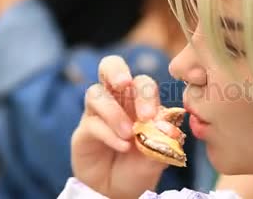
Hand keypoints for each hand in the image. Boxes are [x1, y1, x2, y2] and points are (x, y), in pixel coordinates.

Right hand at [71, 56, 167, 198]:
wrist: (119, 189)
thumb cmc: (140, 165)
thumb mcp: (159, 155)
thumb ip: (164, 139)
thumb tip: (168, 127)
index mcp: (139, 99)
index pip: (142, 82)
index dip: (147, 93)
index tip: (151, 116)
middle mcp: (117, 99)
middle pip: (110, 66)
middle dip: (116, 71)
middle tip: (125, 84)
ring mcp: (98, 113)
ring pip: (96, 93)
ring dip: (114, 112)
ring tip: (128, 133)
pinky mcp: (84, 130)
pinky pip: (92, 123)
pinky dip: (109, 133)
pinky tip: (122, 146)